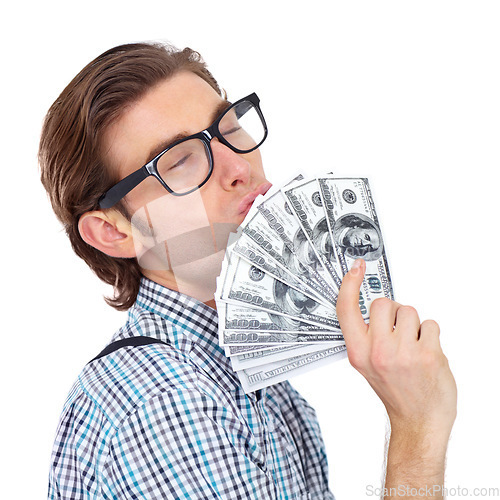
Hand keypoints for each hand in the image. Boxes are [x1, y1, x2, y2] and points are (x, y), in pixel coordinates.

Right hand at [336, 259, 456, 439]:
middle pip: (383, 303)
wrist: (418, 420)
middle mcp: (378, 351)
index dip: (349, 284)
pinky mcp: (428, 355)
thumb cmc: (394, 390)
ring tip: (413, 345)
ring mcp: (403, 353)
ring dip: (414, 324)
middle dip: (393, 311)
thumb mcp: (366, 365)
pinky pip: (430, 324)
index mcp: (358, 352)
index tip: (356, 268)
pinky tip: (426, 352)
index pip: (346, 309)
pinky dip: (431, 334)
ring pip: (409, 311)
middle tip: (397, 330)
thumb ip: (365, 336)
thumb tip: (370, 304)